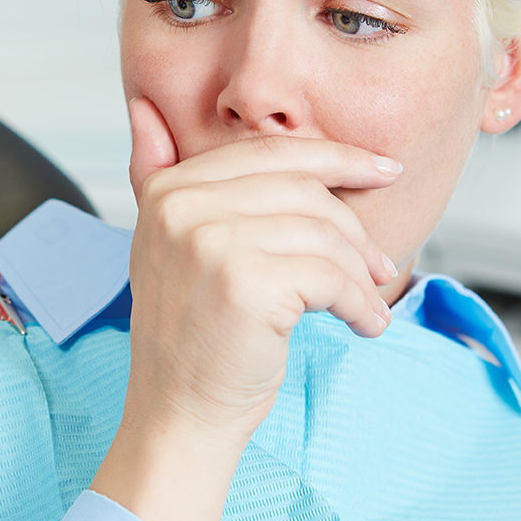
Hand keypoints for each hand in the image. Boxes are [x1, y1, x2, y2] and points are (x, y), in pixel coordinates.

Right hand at [91, 98, 400, 520]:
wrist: (177, 412)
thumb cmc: (188, 336)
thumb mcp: (164, 246)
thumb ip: (154, 176)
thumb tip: (142, 108)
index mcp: (168, 192)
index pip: (270, 153)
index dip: (335, 159)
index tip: (378, 171)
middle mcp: (181, 208)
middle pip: (304, 190)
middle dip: (353, 227)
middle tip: (376, 262)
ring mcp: (209, 243)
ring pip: (323, 232)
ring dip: (360, 272)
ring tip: (368, 299)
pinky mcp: (245, 283)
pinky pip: (330, 275)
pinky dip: (360, 302)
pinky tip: (363, 323)